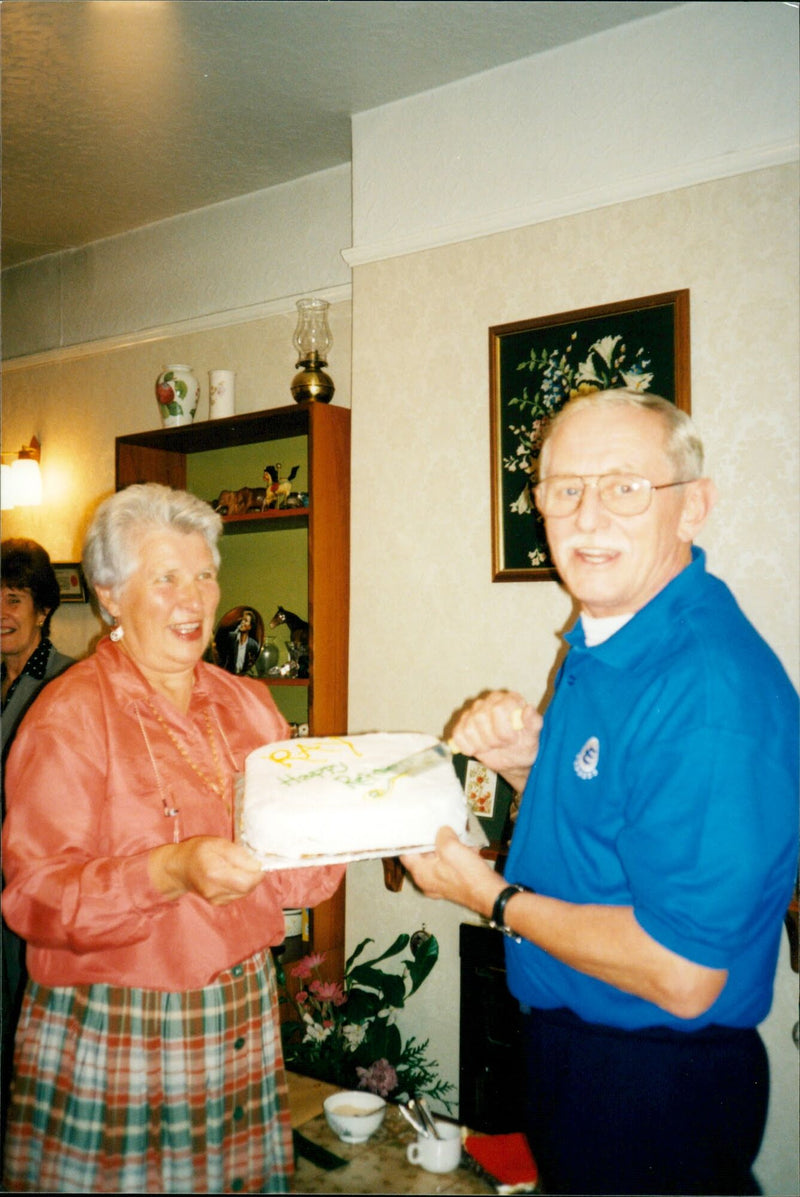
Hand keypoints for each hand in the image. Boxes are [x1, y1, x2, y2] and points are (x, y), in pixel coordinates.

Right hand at [149, 836, 264, 904]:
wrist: (179, 869)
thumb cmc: (198, 852)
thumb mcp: (218, 843)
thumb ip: (238, 854)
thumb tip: (257, 865)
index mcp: (214, 873)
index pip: (248, 880)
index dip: (258, 871)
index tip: (258, 860)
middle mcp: (215, 890)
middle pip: (248, 888)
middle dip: (254, 875)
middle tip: (250, 862)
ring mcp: (216, 899)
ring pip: (244, 892)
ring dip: (247, 880)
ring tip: (237, 867)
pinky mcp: (218, 903)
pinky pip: (238, 894)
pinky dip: (240, 885)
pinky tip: (231, 875)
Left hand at [400, 827, 503, 917]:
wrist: (490, 894)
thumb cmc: (469, 876)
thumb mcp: (451, 848)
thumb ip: (442, 835)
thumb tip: (443, 831)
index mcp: (421, 873)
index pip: (404, 853)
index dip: (408, 839)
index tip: (412, 827)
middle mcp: (427, 880)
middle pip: (422, 855)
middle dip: (431, 840)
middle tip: (437, 827)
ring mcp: (440, 883)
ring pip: (437, 858)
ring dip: (447, 846)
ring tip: (455, 836)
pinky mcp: (452, 883)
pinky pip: (449, 865)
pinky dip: (455, 855)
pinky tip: (467, 848)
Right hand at [449, 690, 541, 789]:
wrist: (512, 760)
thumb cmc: (524, 745)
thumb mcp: (533, 736)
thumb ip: (533, 722)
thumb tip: (529, 709)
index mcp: (508, 699)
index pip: (498, 709)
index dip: (503, 729)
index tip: (512, 739)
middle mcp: (489, 701)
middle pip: (480, 717)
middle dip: (493, 738)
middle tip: (502, 745)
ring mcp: (473, 713)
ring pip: (468, 728)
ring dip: (482, 744)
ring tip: (492, 747)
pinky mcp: (462, 726)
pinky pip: (458, 736)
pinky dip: (468, 747)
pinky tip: (478, 749)